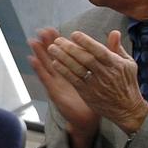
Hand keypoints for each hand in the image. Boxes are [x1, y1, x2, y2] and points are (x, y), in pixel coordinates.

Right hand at [28, 27, 99, 147]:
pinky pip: (45, 78)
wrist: (89, 118)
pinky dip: (38, 69)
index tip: (52, 29)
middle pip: (53, 55)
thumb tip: (115, 33)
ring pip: (46, 64)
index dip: (58, 40)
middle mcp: (63, 74)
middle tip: (41, 30)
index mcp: (74, 68)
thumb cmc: (97, 96)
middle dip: (47, 43)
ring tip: (32, 41)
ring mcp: (58, 82)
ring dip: (39, 53)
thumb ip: (108, 52)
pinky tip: (32, 59)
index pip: (65, 51)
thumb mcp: (104, 72)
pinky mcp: (55, 91)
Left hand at [44, 30, 147, 138]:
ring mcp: (96, 84)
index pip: (100, 51)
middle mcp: (105, 74)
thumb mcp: (128, 64)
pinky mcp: (88, 93)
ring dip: (63, 58)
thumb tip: (114, 32)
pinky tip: (55, 63)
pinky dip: (64, 71)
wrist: (127, 109)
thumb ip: (117, 48)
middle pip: (86, 59)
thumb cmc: (127, 83)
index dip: (87, 42)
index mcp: (115, 64)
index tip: (74, 34)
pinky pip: (74, 80)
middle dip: (70, 48)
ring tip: (52, 48)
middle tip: (58, 40)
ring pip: (77, 69)